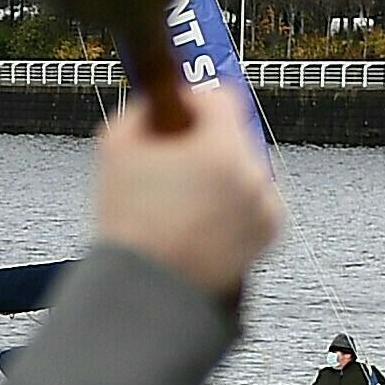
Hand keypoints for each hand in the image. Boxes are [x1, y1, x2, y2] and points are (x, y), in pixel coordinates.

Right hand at [91, 80, 279, 299]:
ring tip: (184, 201)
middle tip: (174, 165)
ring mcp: (264, 205)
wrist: (148, 288)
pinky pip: (254, 202)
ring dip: (221, 175)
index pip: (222, 96)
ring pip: (244, 169)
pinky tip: (201, 221)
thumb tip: (156, 104)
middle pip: (233, 135)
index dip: (194, 100)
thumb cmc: (132, 228)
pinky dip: (233, 206)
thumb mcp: (115, 149)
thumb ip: (140, 111)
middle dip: (205, 144)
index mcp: (221, 148)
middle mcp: (252, 174)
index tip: (180, 111)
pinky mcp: (269, 232)